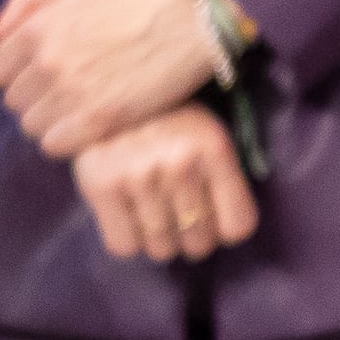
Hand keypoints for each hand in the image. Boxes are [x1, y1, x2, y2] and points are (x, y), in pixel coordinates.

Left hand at [0, 0, 221, 158]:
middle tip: (68, 86)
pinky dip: (68, 138)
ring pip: (31, 125)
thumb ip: (26, 0)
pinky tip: (89, 122)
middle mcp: (48, 62)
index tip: (41, 71)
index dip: (17, 72)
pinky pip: (54, 145)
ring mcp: (72, 93)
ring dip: (52, 119)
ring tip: (81, 105)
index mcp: (38, 29)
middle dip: (36, 95)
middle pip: (13, 101)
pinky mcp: (98, 120)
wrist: (195, 20)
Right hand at [74, 105, 257, 262]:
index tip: (217, 225)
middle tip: (182, 224)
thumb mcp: (208, 135)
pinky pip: (124, 246)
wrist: (110, 90)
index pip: (237, 225)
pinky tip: (129, 218)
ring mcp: (140, 177)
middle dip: (193, 240)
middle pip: (198, 242)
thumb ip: (222, 177)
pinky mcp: (102, 186)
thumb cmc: (169, 120)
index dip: (227, 232)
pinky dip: (128, 241)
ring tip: (154, 217)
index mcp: (216, 149)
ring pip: (161, 248)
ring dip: (160, 242)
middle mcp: (181, 164)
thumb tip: (229, 234)